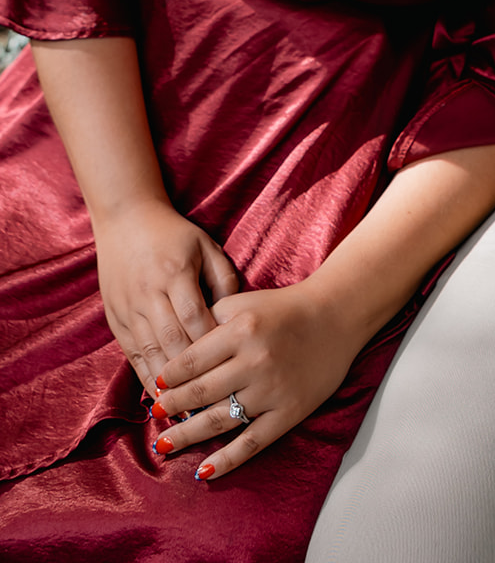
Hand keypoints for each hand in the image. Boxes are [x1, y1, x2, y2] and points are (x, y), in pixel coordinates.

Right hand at [94, 199, 238, 396]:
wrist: (126, 220)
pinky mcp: (116, 319)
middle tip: (215, 405)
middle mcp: (150, 294)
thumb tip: (236, 317)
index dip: (213, 349)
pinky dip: (146, 379)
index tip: (233, 374)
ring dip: (169, 387)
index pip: (196, 319)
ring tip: (188, 416)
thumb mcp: (206, 246)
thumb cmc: (175, 235)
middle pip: (172, 342)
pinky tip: (161, 400)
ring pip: (150, 354)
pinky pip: (132, 355)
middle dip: (193, 377)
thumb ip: (224, 279)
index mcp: (175, 273)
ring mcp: (129, 308)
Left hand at [150, 281, 362, 479]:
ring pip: (221, 419)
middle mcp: (255, 360)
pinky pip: (253, 442)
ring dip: (188, 435)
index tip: (157, 387)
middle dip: (173, 406)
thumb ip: (210, 318)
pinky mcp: (289, 412)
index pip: (193, 360)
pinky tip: (205, 471)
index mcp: (241, 330)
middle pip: (202, 391)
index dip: (170, 376)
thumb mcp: (243, 302)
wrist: (335, 316)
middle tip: (155, 415)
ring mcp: (272, 390)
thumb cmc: (283, 308)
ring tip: (163, 445)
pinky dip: (228, 460)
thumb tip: (175, 345)